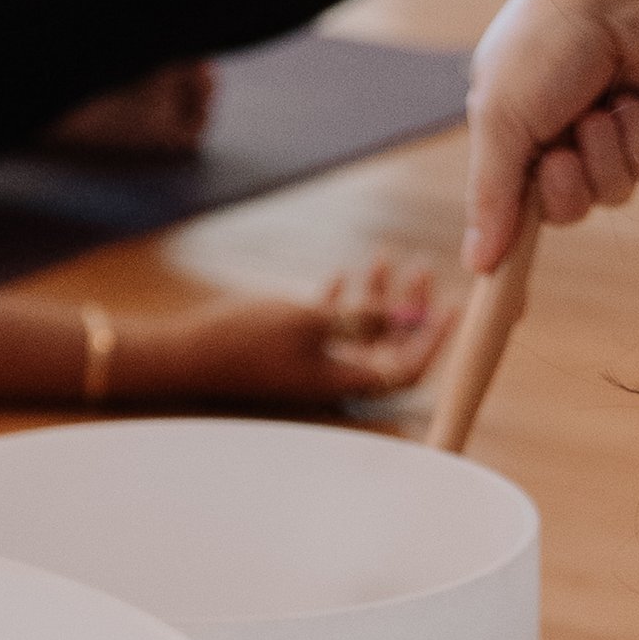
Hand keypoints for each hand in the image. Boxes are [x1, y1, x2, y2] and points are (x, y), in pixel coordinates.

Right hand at [132, 257, 448, 408]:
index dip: (436, 340)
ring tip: (384, 258)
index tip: (454, 305)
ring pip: (359, 332)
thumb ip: (361, 315)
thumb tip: (408, 312)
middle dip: (410, 308)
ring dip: (376, 298)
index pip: (407, 369)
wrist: (184, 355)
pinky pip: (328, 328)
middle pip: (389, 347)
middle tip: (422, 271)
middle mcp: (333, 378)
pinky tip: (341, 275)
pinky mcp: (288, 352)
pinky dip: (340, 303)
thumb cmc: (243, 339)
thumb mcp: (308, 319)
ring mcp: (310, 365)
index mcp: (343, 381)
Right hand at [464, 0, 638, 271]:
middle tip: (563, 152)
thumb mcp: (499, 121)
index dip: (517, 227)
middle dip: (566, 185)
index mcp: (512, 127)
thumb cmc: (545, 44)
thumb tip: (476, 265)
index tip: (513, 269)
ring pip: (613, 192)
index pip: (512, 201)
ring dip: (607, 156)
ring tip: (604, 111)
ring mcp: (611, 128)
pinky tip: (635, 105)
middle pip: (566, 208)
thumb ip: (489, 197)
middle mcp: (560, 130)